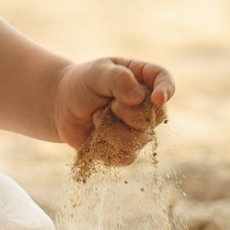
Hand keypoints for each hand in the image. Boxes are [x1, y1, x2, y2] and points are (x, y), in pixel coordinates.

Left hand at [54, 56, 174, 149]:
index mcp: (144, 79)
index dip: (166, 90)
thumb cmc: (83, 84)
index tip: (156, 99)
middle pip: (155, 116)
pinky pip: (125, 156)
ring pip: (137, 140)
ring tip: (97, 117)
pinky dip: (105, 146)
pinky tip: (96, 134)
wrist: (62, 106)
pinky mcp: (126, 151)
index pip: (165, 81)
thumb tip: (139, 98)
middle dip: (128, 112)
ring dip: (111, 129)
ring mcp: (139, 130)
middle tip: (109, 104)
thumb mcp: (97, 73)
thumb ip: (118, 78)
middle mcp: (147, 106)